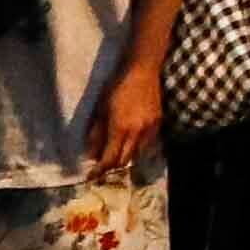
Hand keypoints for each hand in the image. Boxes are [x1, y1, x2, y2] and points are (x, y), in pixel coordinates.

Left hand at [91, 56, 166, 179]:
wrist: (143, 71)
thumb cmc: (117, 87)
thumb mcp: (101, 109)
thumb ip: (96, 133)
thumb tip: (91, 154)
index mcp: (119, 128)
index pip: (109, 158)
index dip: (99, 171)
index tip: (91, 178)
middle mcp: (136, 132)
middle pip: (124, 161)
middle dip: (112, 166)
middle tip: (103, 164)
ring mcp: (150, 129)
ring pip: (137, 155)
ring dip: (126, 157)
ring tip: (117, 153)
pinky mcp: (158, 123)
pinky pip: (148, 144)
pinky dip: (138, 148)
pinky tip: (132, 142)